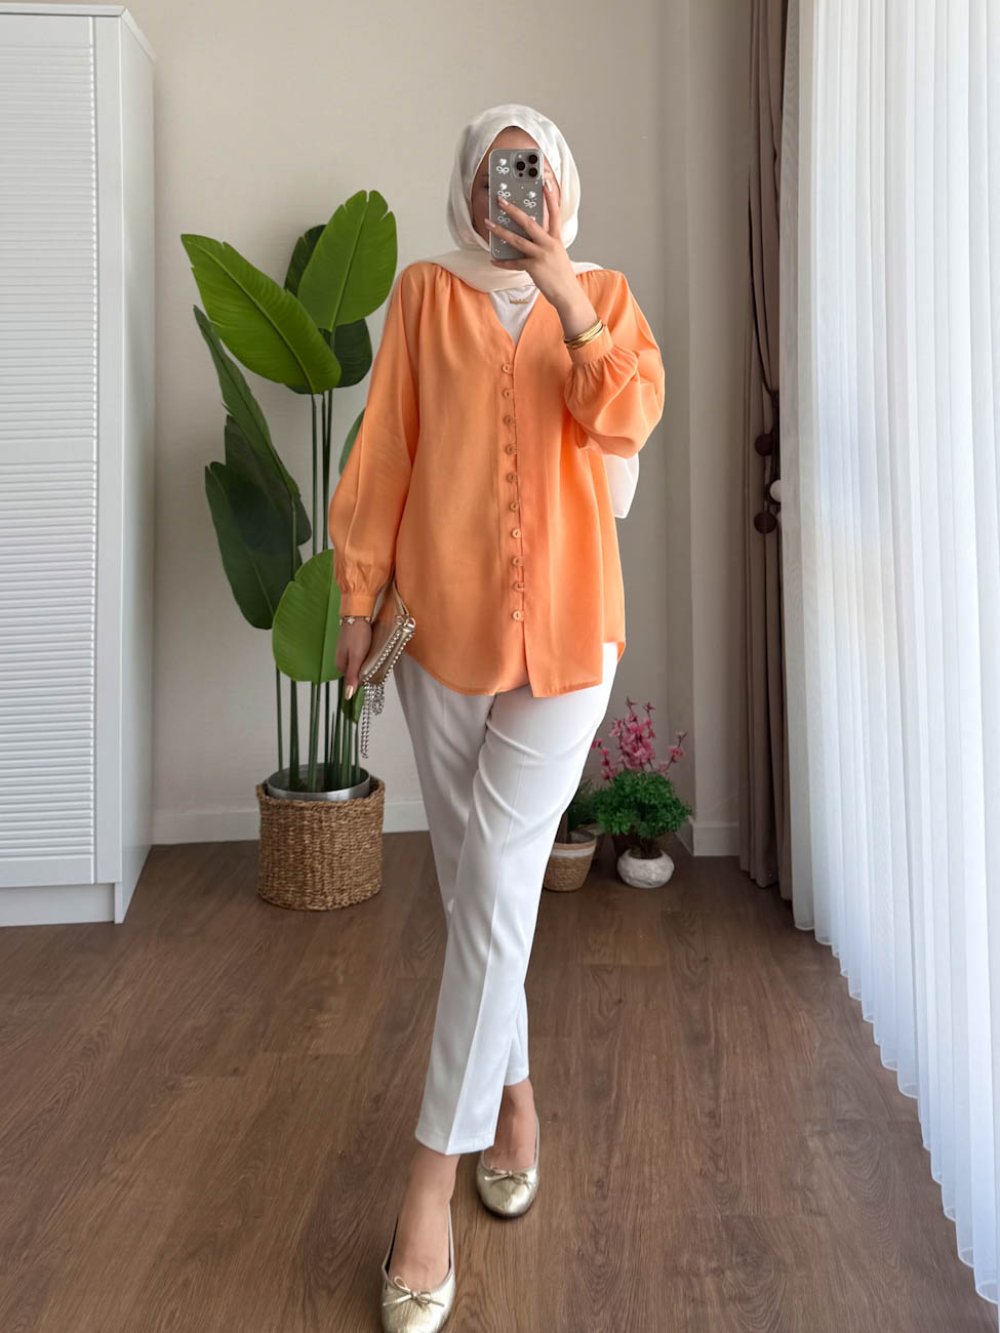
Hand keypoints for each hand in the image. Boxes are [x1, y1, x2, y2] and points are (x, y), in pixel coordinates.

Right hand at [336, 619, 372, 697]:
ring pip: (360, 662)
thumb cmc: (356, 633)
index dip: (365, 677)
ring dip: (368, 660)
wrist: (357, 613)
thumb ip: (353, 676)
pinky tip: (371, 647)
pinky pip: (361, 653)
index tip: (373, 670)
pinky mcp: (352, 643)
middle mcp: (342, 658)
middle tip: (375, 659)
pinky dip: (367, 652)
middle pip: (357, 671)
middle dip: (367, 668)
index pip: (355, 679)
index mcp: (341, 664)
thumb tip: (348, 694)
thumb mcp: (356, 658)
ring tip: (374, 652)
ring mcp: (346, 650)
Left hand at [484, 180, 577, 307]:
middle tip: (501, 201)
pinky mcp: (534, 268)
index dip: (550, 196)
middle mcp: (549, 243)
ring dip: (501, 232)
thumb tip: (529, 236)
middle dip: (513, 210)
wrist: (568, 294)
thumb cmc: (561, 275)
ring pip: (518, 240)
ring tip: (489, 224)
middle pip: (529, 222)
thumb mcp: (557, 254)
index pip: (554, 212)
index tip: (544, 182)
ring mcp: (541, 255)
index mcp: (556, 238)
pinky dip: (503, 262)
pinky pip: (514, 263)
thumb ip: (546, 243)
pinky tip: (493, 260)